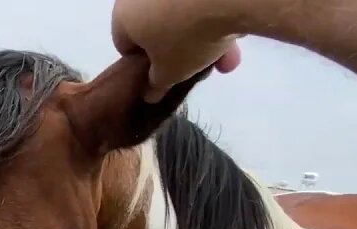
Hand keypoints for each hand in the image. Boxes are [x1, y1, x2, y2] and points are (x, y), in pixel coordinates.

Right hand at [112, 0, 243, 100]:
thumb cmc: (185, 37)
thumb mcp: (169, 73)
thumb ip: (157, 84)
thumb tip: (150, 92)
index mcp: (122, 16)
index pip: (126, 47)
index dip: (146, 66)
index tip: (166, 74)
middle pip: (158, 29)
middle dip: (182, 51)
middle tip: (201, 67)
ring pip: (182, 14)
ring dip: (203, 35)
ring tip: (227, 55)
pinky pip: (198, 1)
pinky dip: (212, 14)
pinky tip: (233, 28)